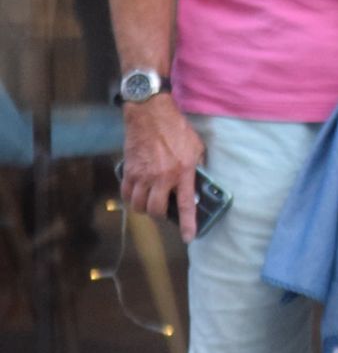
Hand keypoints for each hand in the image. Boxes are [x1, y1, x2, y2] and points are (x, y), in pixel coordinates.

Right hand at [120, 95, 205, 241]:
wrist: (150, 114)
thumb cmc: (176, 128)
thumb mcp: (196, 146)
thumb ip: (196, 165)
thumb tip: (196, 181)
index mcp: (182, 171)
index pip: (185, 204)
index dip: (187, 223)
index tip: (188, 237)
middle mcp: (162, 177)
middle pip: (156, 210)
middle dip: (160, 215)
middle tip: (164, 209)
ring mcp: (143, 175)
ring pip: (138, 205)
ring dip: (144, 207)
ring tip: (150, 201)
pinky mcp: (129, 171)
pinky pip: (126, 194)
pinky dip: (130, 198)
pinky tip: (137, 193)